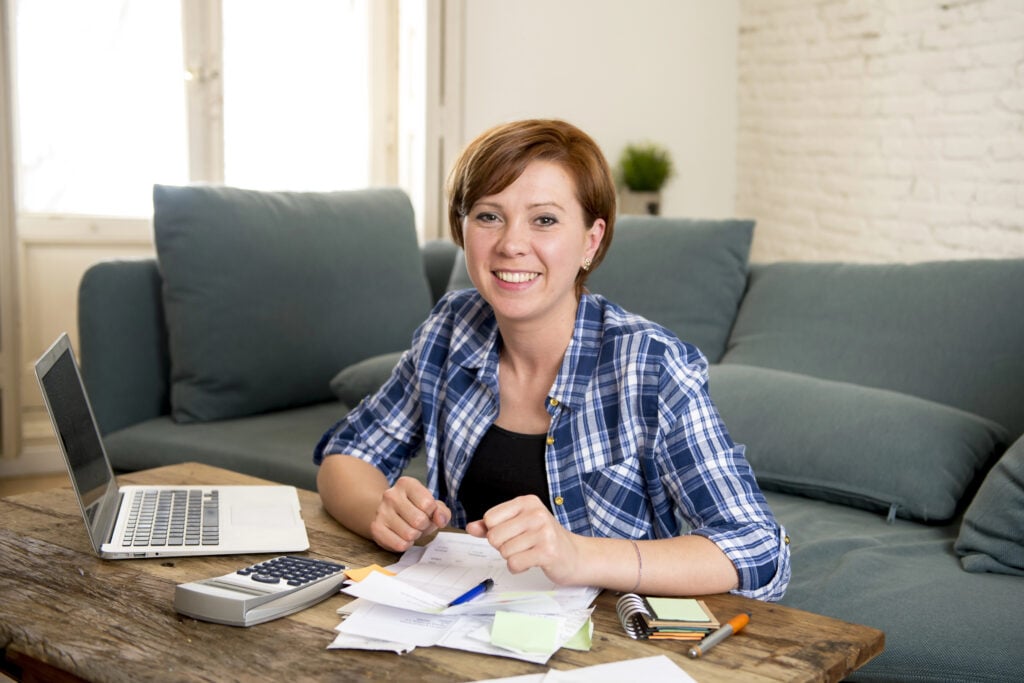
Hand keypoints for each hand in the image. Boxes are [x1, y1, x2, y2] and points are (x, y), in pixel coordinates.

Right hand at [370, 476, 450, 551]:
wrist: (390, 514)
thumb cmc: (415, 509)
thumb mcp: (433, 506)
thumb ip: (442, 512)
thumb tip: (440, 520)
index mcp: (406, 483)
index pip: (428, 504)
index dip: (432, 513)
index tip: (426, 511)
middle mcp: (391, 495)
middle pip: (420, 520)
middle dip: (424, 526)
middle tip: (418, 522)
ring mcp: (381, 511)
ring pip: (410, 534)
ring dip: (415, 535)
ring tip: (410, 528)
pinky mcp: (376, 528)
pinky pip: (400, 544)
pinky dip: (406, 544)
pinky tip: (401, 536)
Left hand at [465, 495, 581, 584]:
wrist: (574, 556)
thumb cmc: (544, 539)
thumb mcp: (518, 525)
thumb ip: (492, 526)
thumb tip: (471, 527)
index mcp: (526, 502)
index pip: (490, 518)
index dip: (495, 532)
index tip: (513, 533)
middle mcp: (535, 513)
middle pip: (494, 536)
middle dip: (503, 547)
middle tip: (522, 545)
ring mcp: (543, 531)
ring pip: (504, 552)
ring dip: (513, 558)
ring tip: (529, 552)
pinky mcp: (547, 551)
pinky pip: (514, 563)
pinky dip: (519, 568)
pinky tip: (532, 561)